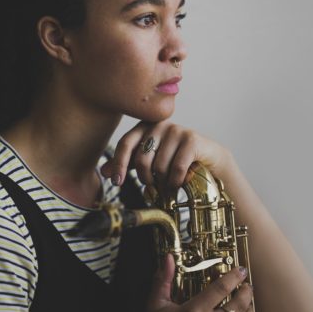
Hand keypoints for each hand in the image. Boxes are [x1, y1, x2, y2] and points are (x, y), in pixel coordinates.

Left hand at [100, 120, 233, 192]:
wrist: (208, 159)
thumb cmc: (175, 159)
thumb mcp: (149, 161)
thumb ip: (127, 163)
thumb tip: (104, 172)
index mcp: (146, 126)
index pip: (126, 143)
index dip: (119, 163)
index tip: (117, 182)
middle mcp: (160, 125)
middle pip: (142, 158)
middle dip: (145, 178)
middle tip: (152, 186)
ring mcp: (177, 130)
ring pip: (159, 166)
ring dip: (163, 182)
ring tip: (169, 184)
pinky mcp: (192, 139)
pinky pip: (176, 168)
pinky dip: (175, 181)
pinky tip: (179, 183)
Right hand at [145, 253, 254, 311]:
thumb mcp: (155, 305)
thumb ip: (163, 280)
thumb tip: (169, 258)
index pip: (221, 288)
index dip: (234, 277)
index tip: (240, 270)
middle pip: (238, 305)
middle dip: (247, 292)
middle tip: (247, 285)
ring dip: (250, 311)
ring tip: (249, 303)